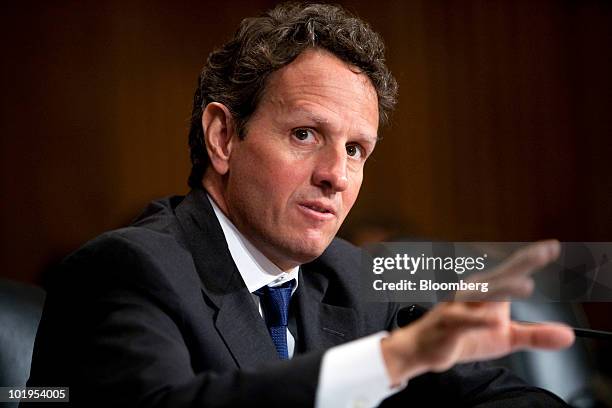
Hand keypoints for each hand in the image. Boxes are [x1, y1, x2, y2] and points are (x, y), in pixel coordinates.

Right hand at [381, 240, 575, 385]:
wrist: (423, 349)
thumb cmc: (462, 337)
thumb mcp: (505, 338)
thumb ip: (535, 335)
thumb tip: (569, 335)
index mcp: (487, 291)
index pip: (512, 271)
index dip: (531, 258)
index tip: (553, 246)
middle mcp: (473, 292)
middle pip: (501, 275)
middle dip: (522, 262)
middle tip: (546, 250)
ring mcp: (459, 307)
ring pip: (481, 293)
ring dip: (502, 288)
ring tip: (526, 286)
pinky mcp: (449, 325)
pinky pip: (464, 320)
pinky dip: (478, 320)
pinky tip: (493, 321)